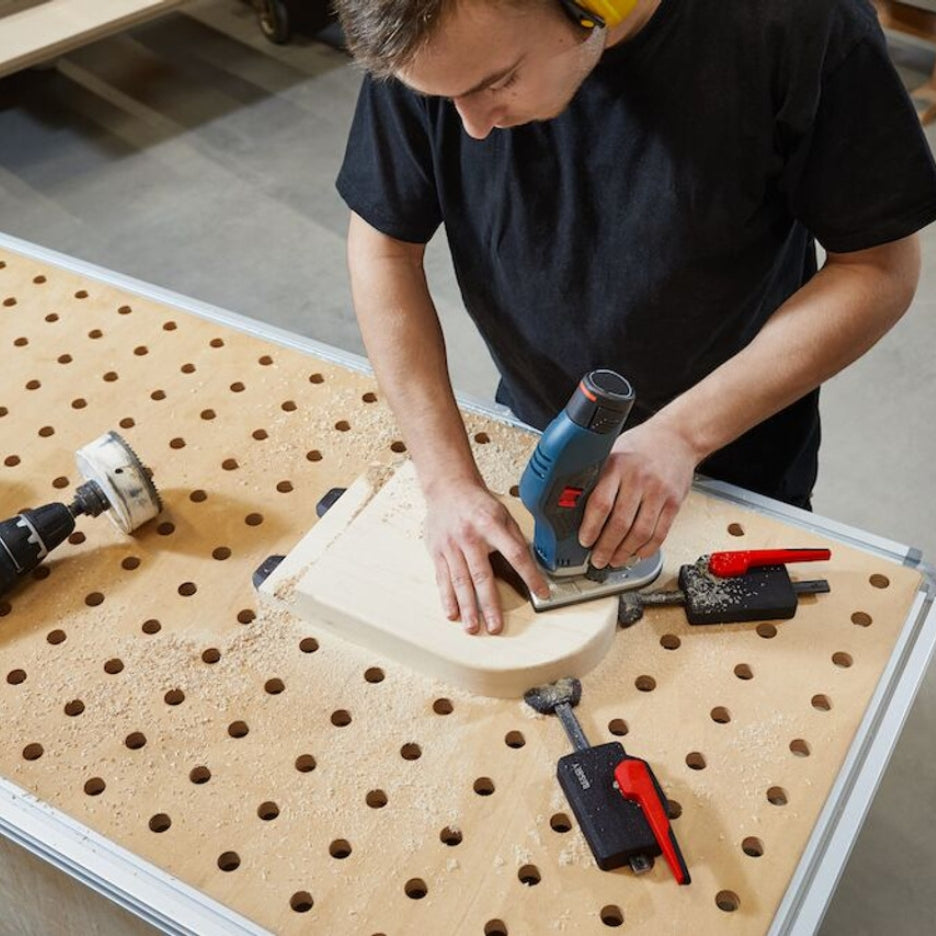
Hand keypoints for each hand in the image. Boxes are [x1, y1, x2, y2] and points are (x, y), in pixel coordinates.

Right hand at [424, 478, 549, 634]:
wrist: (448, 488)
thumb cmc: (478, 503)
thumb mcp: (503, 514)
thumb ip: (515, 539)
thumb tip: (531, 565)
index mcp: (491, 524)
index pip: (516, 554)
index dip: (530, 575)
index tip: (541, 592)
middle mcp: (470, 537)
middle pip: (482, 575)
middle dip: (489, 603)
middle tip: (495, 626)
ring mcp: (451, 545)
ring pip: (460, 581)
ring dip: (467, 606)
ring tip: (473, 626)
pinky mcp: (437, 551)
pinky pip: (443, 578)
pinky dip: (447, 597)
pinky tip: (452, 613)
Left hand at [578, 419, 697, 568]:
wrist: (678, 437)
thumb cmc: (641, 446)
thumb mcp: (613, 451)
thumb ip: (599, 476)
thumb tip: (576, 505)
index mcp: (617, 466)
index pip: (601, 503)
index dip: (591, 527)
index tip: (584, 541)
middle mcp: (639, 479)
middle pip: (620, 523)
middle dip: (606, 547)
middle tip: (597, 559)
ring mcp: (658, 492)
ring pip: (640, 533)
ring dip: (625, 552)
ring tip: (615, 560)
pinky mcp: (674, 502)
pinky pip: (660, 533)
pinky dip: (647, 549)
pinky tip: (637, 553)